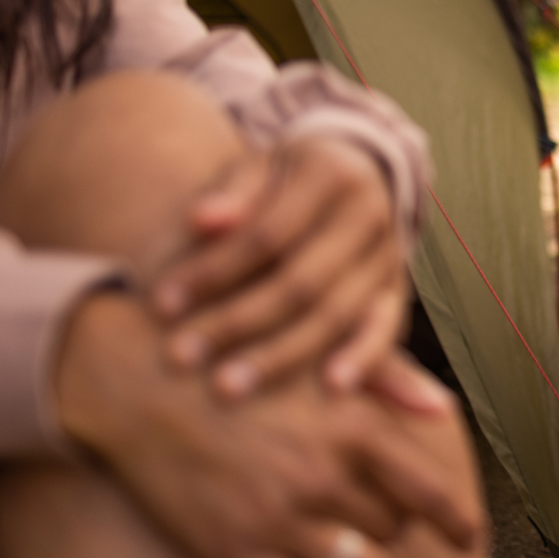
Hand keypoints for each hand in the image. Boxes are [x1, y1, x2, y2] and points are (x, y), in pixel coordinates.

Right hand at [57, 296, 481, 557]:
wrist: (143, 384)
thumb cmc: (239, 362)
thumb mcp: (315, 358)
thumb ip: (386, 381)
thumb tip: (444, 407)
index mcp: (354, 429)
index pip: (430, 492)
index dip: (457, 522)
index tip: (467, 536)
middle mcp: (325, 478)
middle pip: (394, 529)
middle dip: (392, 525)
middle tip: (373, 513)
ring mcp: (281, 520)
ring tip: (344, 542)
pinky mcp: (238, 553)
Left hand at [152, 136, 407, 397]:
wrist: (355, 176)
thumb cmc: (287, 180)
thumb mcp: (259, 168)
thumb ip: (232, 193)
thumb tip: (203, 221)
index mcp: (331, 174)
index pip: (266, 234)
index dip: (213, 271)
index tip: (161, 304)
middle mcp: (370, 214)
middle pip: (301, 281)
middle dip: (237, 323)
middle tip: (182, 356)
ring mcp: (389, 255)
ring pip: (336, 313)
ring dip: (281, 355)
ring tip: (227, 387)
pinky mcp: (397, 289)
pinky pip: (384, 328)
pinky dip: (363, 358)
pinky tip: (330, 389)